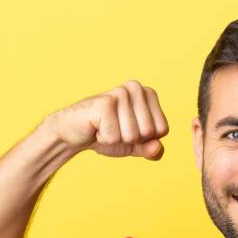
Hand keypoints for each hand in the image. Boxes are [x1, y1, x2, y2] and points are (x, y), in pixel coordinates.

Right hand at [45, 80, 168, 159]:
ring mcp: (120, 93)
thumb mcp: (135, 145)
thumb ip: (151, 149)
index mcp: (148, 94)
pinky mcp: (104, 103)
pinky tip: (96, 128)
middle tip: (114, 129)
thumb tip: (157, 148)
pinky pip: (115, 137)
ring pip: (132, 135)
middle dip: (130, 139)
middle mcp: (135, 88)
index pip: (163, 130)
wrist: (74, 133)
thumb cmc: (106, 134)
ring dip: (116, 139)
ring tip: (104, 127)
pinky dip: (104, 139)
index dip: (145, 139)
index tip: (128, 130)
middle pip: (149, 132)